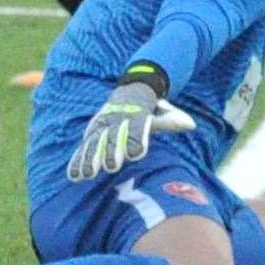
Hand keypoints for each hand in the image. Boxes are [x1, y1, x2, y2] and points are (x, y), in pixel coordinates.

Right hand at [65, 81, 195, 181]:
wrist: (131, 89)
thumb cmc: (150, 107)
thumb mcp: (162, 109)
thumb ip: (171, 119)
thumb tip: (190, 124)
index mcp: (136, 112)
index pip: (137, 126)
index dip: (136, 139)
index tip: (135, 154)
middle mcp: (117, 118)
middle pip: (114, 136)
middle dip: (112, 151)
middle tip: (112, 167)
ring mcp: (103, 125)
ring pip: (96, 142)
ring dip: (91, 158)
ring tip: (88, 174)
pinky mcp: (93, 132)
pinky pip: (85, 147)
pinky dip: (79, 160)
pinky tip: (75, 176)